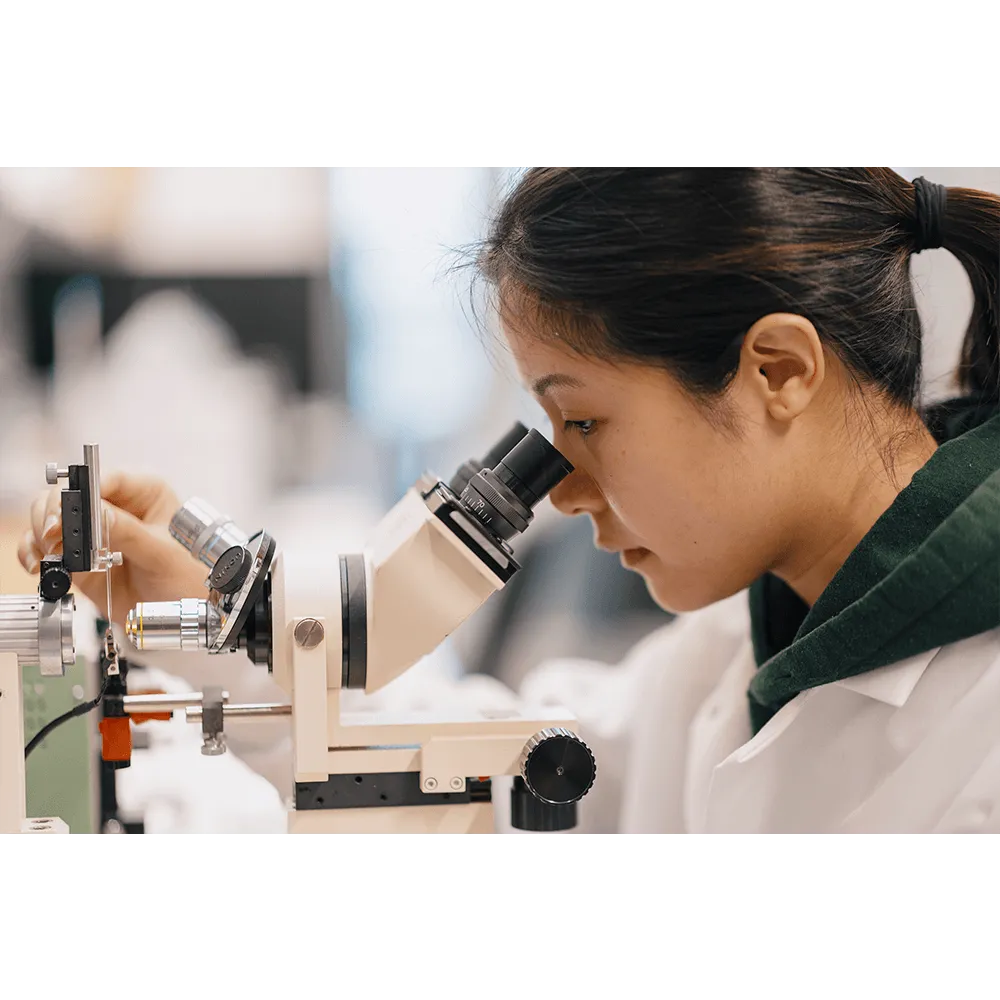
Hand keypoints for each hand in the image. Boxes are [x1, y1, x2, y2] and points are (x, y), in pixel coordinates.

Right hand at [17, 471, 209, 627]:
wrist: (184, 614)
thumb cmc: (188, 577)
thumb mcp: (162, 554)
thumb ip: (129, 533)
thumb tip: (98, 513)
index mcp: (146, 493)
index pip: (107, 479)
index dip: (83, 492)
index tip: (70, 511)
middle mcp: (117, 507)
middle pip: (70, 493)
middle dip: (54, 512)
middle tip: (53, 534)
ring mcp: (95, 532)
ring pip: (51, 517)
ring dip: (41, 533)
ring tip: (49, 552)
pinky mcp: (80, 557)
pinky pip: (46, 547)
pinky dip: (35, 554)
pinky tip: (40, 565)